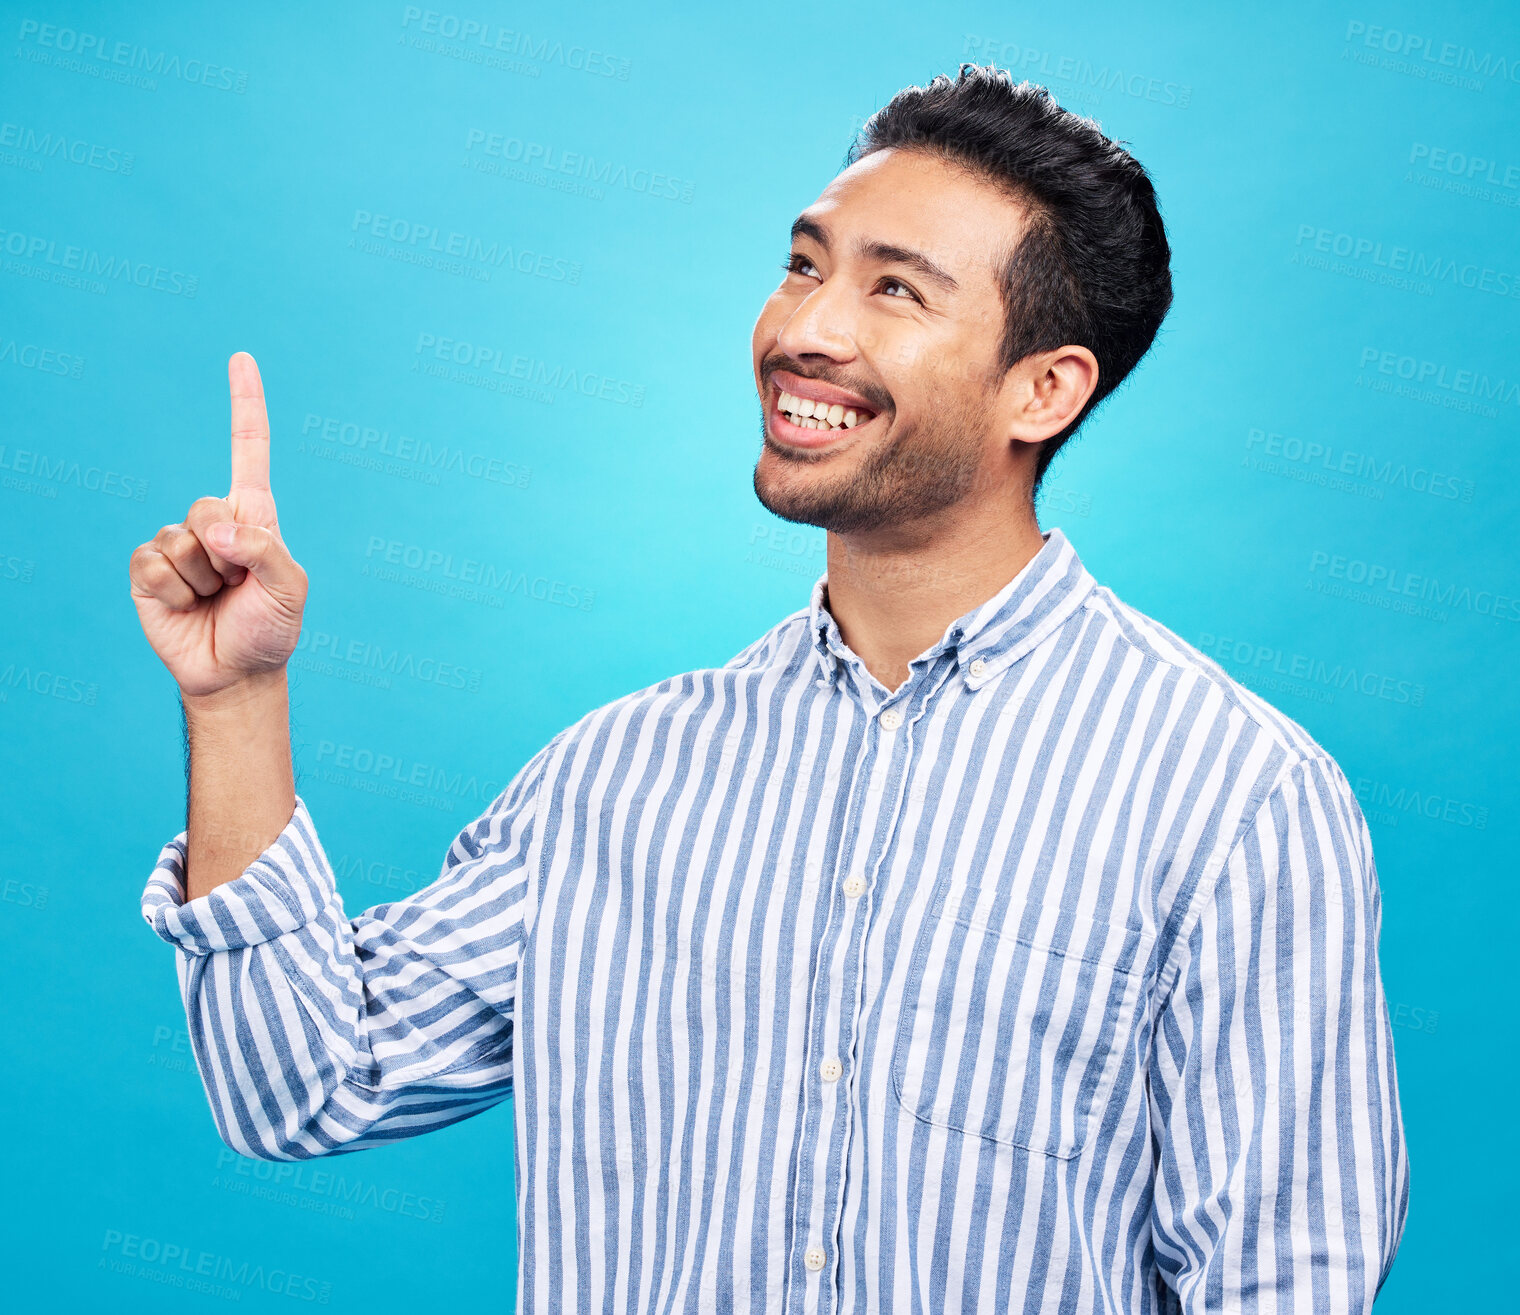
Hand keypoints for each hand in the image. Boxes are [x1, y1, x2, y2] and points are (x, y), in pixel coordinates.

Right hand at [129, 352, 307, 699]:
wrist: (237, 672)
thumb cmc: (272, 626)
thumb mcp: (290, 589)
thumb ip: (264, 551)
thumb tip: (218, 531)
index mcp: (254, 515)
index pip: (248, 449)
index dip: (245, 404)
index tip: (242, 358)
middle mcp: (213, 521)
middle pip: (206, 507)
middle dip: (225, 553)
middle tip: (237, 585)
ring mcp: (178, 544)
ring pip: (179, 542)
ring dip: (202, 581)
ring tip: (216, 600)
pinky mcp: (148, 570)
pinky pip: (152, 564)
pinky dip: (173, 592)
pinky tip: (186, 606)